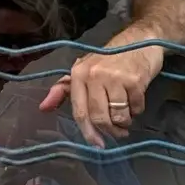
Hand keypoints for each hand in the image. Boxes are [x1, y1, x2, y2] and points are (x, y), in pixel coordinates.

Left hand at [40, 29, 165, 147]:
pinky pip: (135, 108)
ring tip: (127, 116)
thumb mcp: (84, 70)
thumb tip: (43, 108)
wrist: (141, 39)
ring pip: (118, 116)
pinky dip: (137, 110)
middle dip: (110, 131)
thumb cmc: (111, 59)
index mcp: (78, 74)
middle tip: (119, 132)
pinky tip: (136, 101)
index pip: (79, 111)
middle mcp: (94, 75)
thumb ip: (64, 89)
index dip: (88, 132)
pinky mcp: (134, 80)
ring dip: (125, 122)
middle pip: (99, 117)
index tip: (97, 145)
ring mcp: (115, 77)